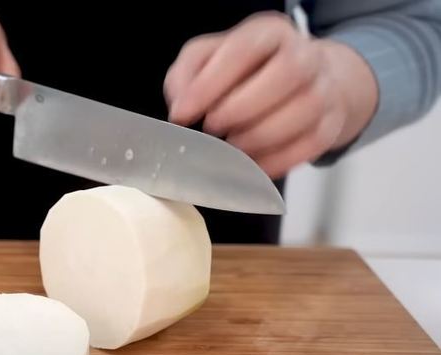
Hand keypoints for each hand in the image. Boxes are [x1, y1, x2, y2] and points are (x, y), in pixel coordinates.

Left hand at [164, 12, 378, 178]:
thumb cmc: (246, 71)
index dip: (210, 84)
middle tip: (213, 126)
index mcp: (270, 33)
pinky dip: (275, 160)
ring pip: (302, 113)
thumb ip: (187, 75)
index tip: (183, 113)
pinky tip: (250, 164)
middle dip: (240, 109)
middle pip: (286, 75)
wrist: (302, 81)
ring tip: (232, 145)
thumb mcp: (209, 59)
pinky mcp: (330, 125)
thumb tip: (180, 107)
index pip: (244, 50)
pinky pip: (309, 146)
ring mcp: (324, 90)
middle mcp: (304, 55)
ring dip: (258, 137)